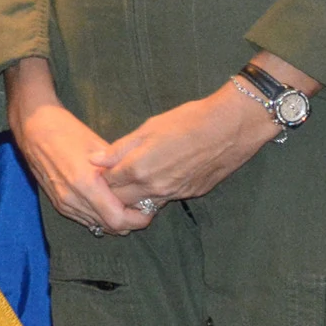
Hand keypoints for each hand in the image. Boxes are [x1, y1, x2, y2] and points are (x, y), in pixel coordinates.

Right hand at [6, 59, 153, 235]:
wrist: (33, 127)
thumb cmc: (67, 130)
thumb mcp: (98, 146)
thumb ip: (118, 171)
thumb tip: (138, 187)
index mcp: (85, 183)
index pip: (118, 219)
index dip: (138, 218)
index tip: (149, 207)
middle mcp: (73, 199)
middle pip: (110, 227)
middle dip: (130, 221)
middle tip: (141, 206)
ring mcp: (63, 203)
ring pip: (98, 226)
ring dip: (114, 219)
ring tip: (125, 203)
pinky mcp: (58, 203)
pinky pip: (85, 220)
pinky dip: (99, 216)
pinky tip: (107, 201)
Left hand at [95, 87, 281, 210]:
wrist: (231, 127)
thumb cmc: (187, 121)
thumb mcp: (148, 128)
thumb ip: (119, 149)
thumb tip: (94, 160)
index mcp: (139, 170)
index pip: (108, 184)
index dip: (101, 177)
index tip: (100, 169)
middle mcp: (155, 188)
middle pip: (123, 201)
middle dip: (113, 192)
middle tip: (113, 177)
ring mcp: (175, 194)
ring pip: (145, 204)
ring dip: (135, 197)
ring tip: (133, 179)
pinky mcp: (192, 194)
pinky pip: (166, 200)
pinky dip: (156, 194)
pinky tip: (158, 178)